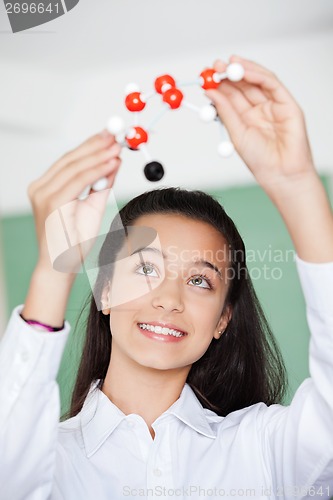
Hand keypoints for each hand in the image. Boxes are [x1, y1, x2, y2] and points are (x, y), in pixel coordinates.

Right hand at [28, 131, 121, 273]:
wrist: (61, 267)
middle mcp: (40, 187)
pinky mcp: (50, 203)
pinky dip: (96, 170)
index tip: (110, 135)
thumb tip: (114, 162)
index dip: (91, 145)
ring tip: (117, 146)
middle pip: (71, 159)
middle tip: (117, 135)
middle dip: (96, 145)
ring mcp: (43, 194)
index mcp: (47, 187)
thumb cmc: (73, 241)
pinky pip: (77, 181)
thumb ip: (101, 184)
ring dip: (99, 154)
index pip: (70, 160)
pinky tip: (111, 162)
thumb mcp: (92, 206)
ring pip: (74, 167)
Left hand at [206, 55, 315, 191]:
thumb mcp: (236, 133)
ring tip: (225, 64)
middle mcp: (260, 109)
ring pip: (257, 80)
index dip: (219, 84)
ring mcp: (274, 105)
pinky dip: (257, 75)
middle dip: (228, 73)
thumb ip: (225, 111)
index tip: (205, 76)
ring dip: (242, 69)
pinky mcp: (287, 103)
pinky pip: (271, 84)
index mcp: (246, 118)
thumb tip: (210, 92)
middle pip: (243, 85)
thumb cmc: (261, 160)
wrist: (280, 174)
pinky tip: (243, 71)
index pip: (232, 95)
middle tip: (213, 66)